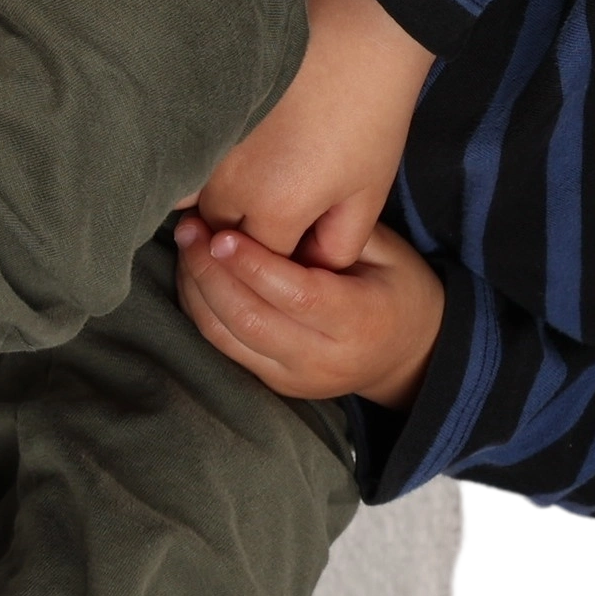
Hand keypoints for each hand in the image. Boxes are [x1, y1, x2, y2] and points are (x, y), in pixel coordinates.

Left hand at [173, 213, 444, 407]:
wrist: (408, 354)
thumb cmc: (398, 288)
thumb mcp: (388, 251)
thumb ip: (337, 234)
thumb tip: (274, 212)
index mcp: (360, 322)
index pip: (297, 296)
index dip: (254, 265)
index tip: (222, 233)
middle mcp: (324, 359)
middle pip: (251, 319)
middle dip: (212, 273)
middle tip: (191, 230)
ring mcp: (295, 378)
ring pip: (227, 337)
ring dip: (198, 290)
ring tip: (186, 245)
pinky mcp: (274, 383)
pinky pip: (224, 346)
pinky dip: (202, 309)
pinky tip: (195, 274)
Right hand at [179, 0, 433, 270]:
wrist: (354, 29)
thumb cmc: (371, 111)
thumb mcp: (369, 191)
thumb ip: (337, 244)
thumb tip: (311, 269)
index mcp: (274, 209)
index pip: (264, 267)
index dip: (287, 262)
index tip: (304, 247)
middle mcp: (228, 185)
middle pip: (224, 242)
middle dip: (250, 243)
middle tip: (282, 222)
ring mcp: (208, 149)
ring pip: (198, 206)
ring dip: (221, 211)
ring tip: (258, 190)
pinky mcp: (202, 118)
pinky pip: (185, 168)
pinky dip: (199, 177)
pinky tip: (233, 165)